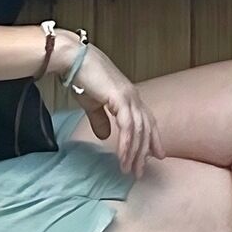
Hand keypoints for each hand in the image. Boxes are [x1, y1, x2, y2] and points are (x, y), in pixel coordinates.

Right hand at [63, 43, 158, 179]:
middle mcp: (134, 97)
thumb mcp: (93, 104)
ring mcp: (128, 97)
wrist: (74, 60)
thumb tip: (104, 137)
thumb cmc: (82, 78)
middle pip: (146, 128)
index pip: (147, 120)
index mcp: (130, 97)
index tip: (157, 156)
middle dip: (145, 151)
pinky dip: (126, 143)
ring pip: (139, 130)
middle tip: (140, 172)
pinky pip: (128, 126)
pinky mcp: (120, 98)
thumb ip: (100, 120)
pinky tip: (123, 156)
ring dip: (135, 152)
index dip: (153, 138)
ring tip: (129, 169)